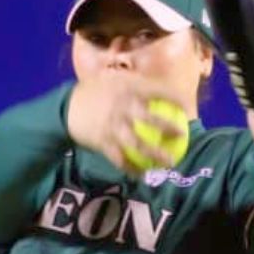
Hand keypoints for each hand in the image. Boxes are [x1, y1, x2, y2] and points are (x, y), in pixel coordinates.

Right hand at [67, 70, 186, 173]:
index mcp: (127, 87)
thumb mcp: (112, 78)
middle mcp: (121, 106)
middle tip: (182, 136)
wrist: (65, 109)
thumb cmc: (93, 92)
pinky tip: (142, 174)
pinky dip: (131, 168)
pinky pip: (120, 158)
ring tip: (169, 163)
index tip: (187, 107)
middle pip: (150, 119)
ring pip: (137, 144)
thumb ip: (134, 82)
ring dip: (154, 155)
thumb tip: (161, 86)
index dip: (176, 98)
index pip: (158, 90)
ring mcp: (112, 126)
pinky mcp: (103, 142)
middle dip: (169, 128)